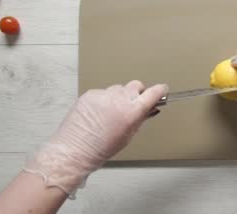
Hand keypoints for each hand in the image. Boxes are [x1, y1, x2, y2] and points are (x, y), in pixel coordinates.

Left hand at [23, 81, 167, 196]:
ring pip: (118, 88)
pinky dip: (104, 100)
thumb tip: (150, 109)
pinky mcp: (90, 94)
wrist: (75, 150)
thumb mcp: (128, 136)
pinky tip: (98, 113)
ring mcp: (103, 95)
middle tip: (132, 104)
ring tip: (111, 113)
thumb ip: (140, 119)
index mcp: (132, 112)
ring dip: (119, 97)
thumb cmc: (100, 149)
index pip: (153, 93)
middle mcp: (119, 99)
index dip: (160, 90)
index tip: (162, 90)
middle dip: (138, 93)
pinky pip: (103, 93)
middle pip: (136, 86)